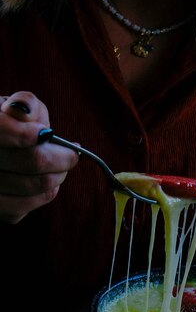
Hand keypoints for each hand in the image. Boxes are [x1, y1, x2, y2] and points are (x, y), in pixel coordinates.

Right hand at [0, 92, 78, 223]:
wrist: (2, 149)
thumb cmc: (9, 124)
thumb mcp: (15, 105)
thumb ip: (24, 104)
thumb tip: (26, 112)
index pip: (3, 131)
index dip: (32, 134)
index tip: (50, 134)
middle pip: (32, 161)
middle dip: (61, 157)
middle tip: (72, 154)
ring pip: (34, 186)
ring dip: (57, 176)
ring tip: (61, 166)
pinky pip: (26, 207)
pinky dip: (44, 194)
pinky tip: (47, 182)